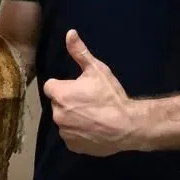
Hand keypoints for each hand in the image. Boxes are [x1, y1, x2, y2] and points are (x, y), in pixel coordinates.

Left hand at [42, 29, 140, 156]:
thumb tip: (69, 33)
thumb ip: (80, 52)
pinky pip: (71, 136)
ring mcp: (64, 132)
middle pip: (57, 104)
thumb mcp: (97, 70)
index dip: (64, 86)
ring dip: (72, 118)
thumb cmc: (111, 96)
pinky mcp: (73, 146)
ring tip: (92, 116)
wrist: (128, 126)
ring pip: (64, 121)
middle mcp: (57, 114)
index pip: (51, 87)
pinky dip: (78, 133)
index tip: (77, 88)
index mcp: (60, 94)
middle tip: (88, 102)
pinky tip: (93, 129)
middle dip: (68, 102)